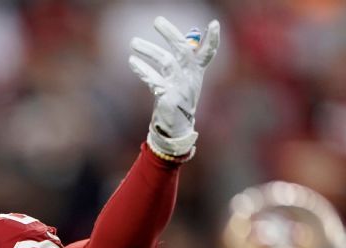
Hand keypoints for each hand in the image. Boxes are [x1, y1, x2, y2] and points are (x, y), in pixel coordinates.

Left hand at [129, 16, 219, 158]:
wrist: (175, 128)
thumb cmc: (178, 98)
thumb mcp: (184, 78)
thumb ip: (183, 59)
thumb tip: (186, 36)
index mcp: (196, 71)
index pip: (208, 53)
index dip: (213, 39)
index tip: (213, 24)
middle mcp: (190, 77)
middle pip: (183, 50)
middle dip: (170, 33)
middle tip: (157, 20)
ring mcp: (180, 87)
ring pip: (165, 61)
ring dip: (148, 50)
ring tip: (133, 42)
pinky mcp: (168, 97)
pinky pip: (153, 80)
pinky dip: (142, 69)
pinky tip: (132, 61)